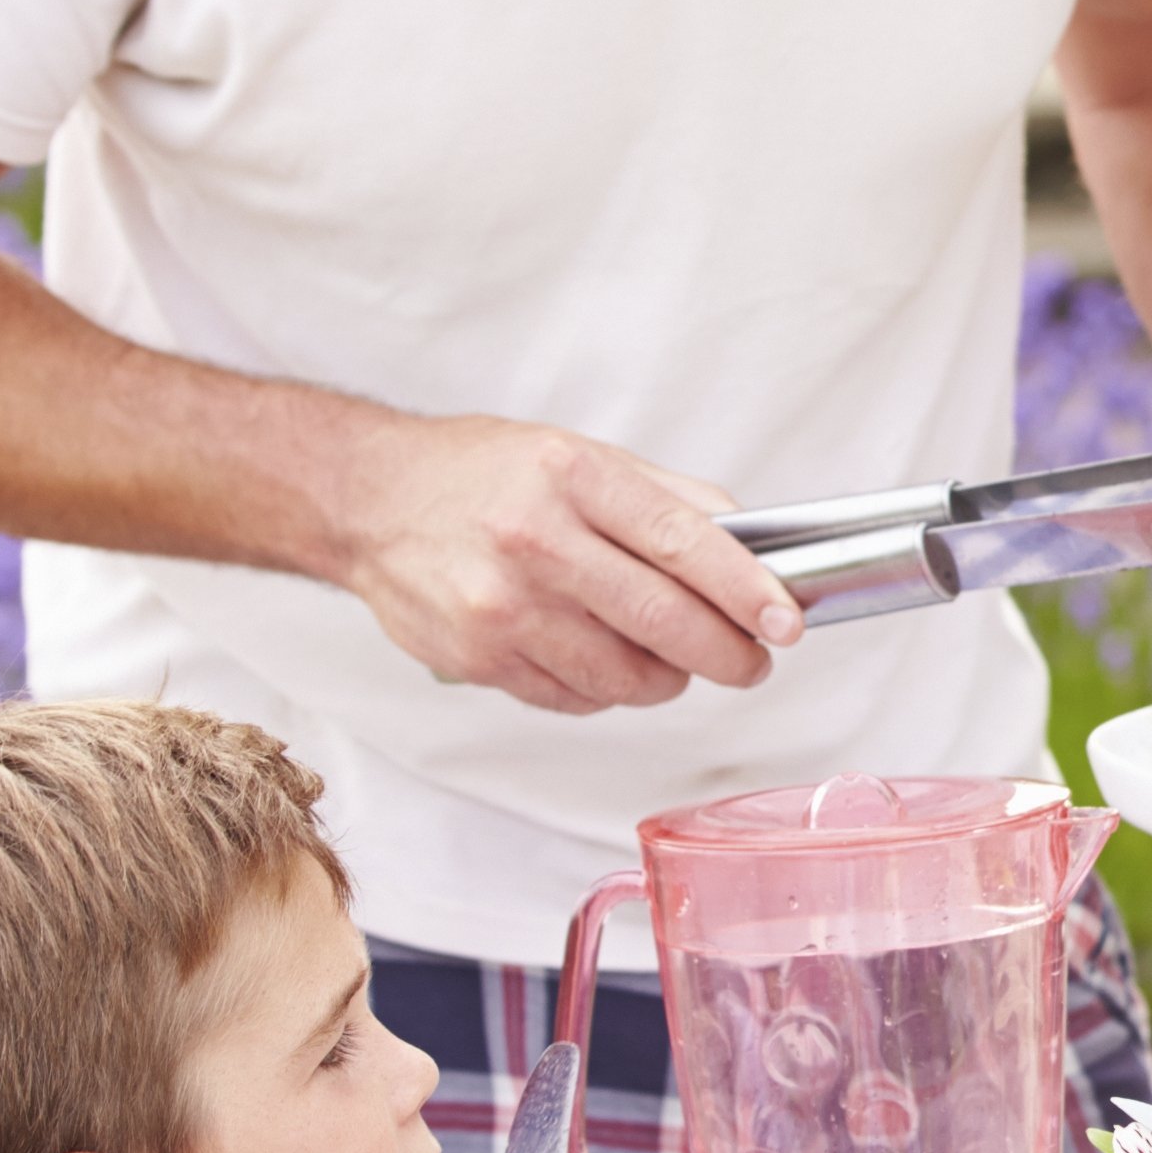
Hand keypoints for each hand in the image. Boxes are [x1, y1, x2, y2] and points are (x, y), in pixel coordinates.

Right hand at [331, 416, 796, 712]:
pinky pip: (574, 698)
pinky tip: (598, 657)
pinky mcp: (479, 659)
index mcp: (571, 478)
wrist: (368, 501)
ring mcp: (502, 607)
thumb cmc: (476, 474)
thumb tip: (744, 542)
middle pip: (662, 621)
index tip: (784, 623)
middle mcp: (535, 541)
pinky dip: (603, 690)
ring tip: (667, 657)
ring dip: (664, 677)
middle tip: (749, 662)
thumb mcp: (576, 454)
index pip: (683, 543)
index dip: (745, 591)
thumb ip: (664, 498)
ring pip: (623, 676)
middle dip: (725, 654)